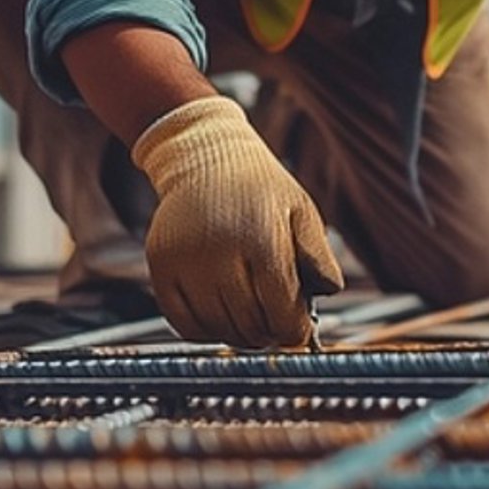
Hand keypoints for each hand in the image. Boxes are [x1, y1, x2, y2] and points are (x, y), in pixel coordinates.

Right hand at [130, 96, 343, 347]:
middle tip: (275, 321)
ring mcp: (185, 261)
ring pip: (219, 330)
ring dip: (240, 333)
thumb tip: (327, 296)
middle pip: (252, 327)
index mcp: (262, 239)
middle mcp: (219, 252)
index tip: (298, 330)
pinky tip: (222, 313)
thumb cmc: (259, 187)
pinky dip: (208, 330)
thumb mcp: (301, 210)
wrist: (205, 155)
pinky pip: (185, 325)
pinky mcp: (161, 267)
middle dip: (270, 332)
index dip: (296, 333)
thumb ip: (319, 257)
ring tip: (251, 314)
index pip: (283, 316)